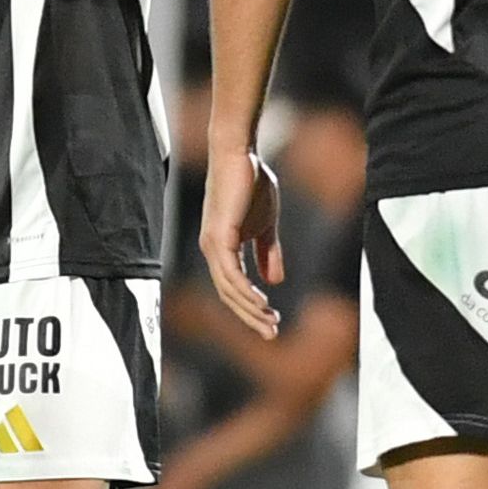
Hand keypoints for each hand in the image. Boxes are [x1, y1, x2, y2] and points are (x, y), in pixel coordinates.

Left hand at [199, 152, 285, 338]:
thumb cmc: (252, 184)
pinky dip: (245, 290)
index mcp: (222, 250)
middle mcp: (212, 251)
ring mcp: (212, 245)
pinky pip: (230, 273)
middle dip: (251, 317)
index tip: (273, 322)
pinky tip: (262, 301)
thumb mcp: (266, 225)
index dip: (252, 308)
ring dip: (250, 309)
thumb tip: (275, 281)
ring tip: (271, 321)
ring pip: (228, 290)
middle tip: (272, 334)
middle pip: (228, 296)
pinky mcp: (217, 236)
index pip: (233, 289)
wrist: (241, 155)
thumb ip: (268, 252)